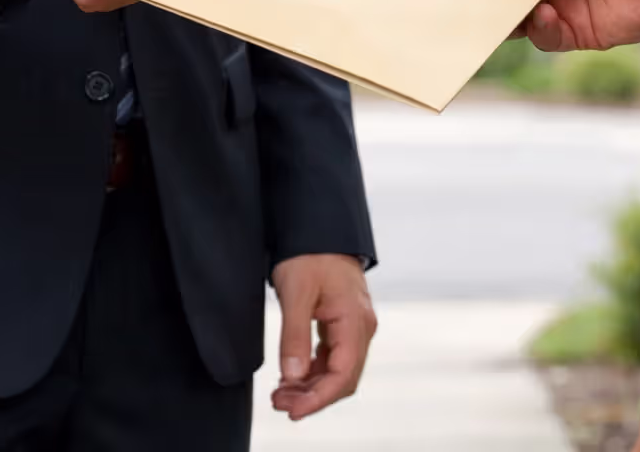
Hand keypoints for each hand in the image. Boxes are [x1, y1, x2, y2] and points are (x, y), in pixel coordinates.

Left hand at [270, 254, 376, 421]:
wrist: (319, 229)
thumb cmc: (309, 254)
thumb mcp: (296, 293)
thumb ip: (294, 336)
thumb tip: (292, 376)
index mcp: (355, 319)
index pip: (343, 374)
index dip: (319, 398)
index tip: (294, 411)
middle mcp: (361, 327)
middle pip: (343, 378)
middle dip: (312, 396)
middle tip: (278, 402)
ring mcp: (355, 326)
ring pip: (338, 370)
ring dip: (311, 387)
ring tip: (280, 393)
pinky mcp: (344, 324)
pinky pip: (333, 358)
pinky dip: (313, 372)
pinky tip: (292, 376)